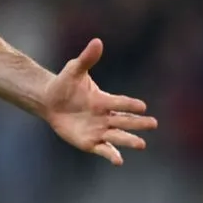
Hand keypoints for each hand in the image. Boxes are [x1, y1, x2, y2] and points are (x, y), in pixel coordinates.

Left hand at [42, 39, 157, 164]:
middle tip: (152, 124)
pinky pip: (103, 149)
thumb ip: (87, 59)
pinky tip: (119, 161)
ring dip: (129, 140)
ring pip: (118, 136)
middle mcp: (106, 117)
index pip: (120, 103)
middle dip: (138, 123)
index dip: (130, 104)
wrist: (50, 102)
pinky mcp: (90, 142)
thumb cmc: (64, 84)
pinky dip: (111, 155)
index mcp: (104, 100)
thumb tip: (97, 41)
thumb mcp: (74, 70)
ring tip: (141, 144)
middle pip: (124, 121)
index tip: (142, 106)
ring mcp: (99, 130)